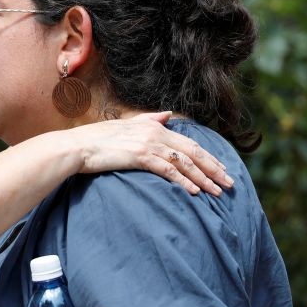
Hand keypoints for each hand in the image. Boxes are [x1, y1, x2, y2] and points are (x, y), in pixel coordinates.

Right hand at [72, 112, 232, 195]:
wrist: (77, 147)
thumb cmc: (98, 140)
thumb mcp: (127, 126)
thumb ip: (149, 119)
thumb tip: (167, 114)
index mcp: (154, 126)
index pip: (188, 143)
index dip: (208, 157)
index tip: (221, 169)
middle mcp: (154, 132)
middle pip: (192, 152)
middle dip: (213, 168)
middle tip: (229, 183)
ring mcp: (147, 144)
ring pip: (184, 162)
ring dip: (203, 178)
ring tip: (217, 191)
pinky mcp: (139, 156)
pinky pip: (168, 170)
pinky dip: (183, 181)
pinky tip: (194, 192)